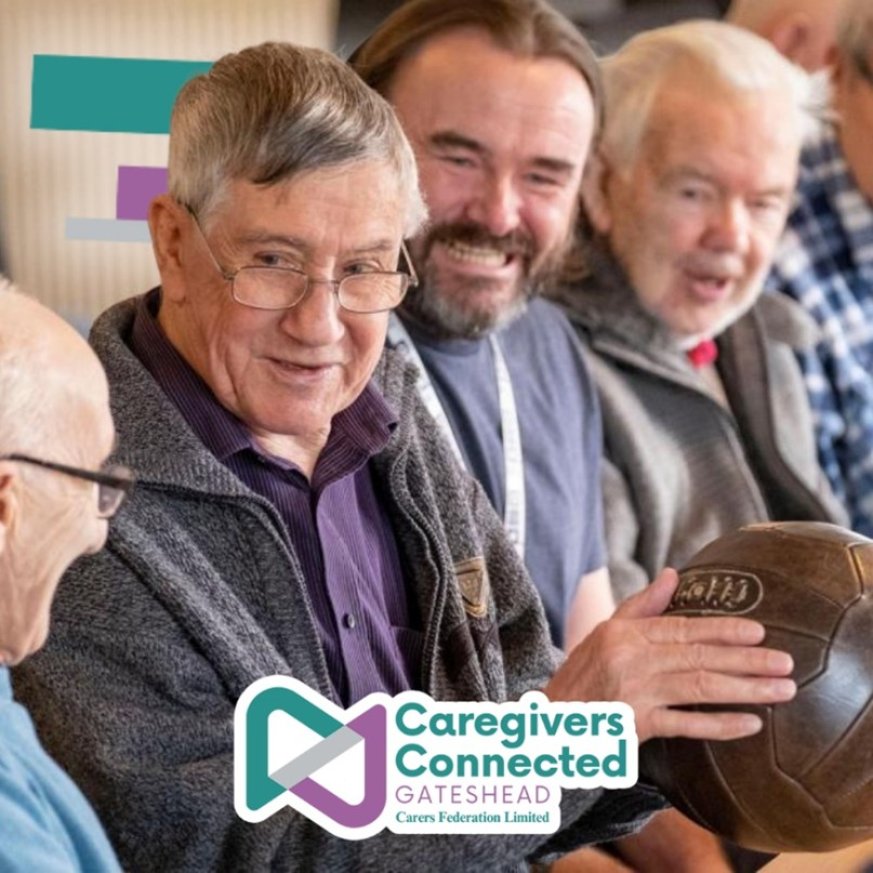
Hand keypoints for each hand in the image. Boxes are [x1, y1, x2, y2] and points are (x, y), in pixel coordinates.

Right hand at [543, 568, 795, 742]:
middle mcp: (632, 659)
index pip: (683, 628)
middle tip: (786, 663)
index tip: (759, 632)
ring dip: (745, 689)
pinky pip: (686, 724)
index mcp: (625, 633)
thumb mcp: (607, 631)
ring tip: (780, 690)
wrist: (551, 718)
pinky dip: (719, 725)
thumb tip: (673, 574)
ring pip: (699, 688)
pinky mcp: (638, 725)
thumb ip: (642, 605)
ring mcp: (635, 692)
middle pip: (698, 657)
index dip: (723, 630)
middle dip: (747, 660)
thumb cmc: (583, 673)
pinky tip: (750, 724)